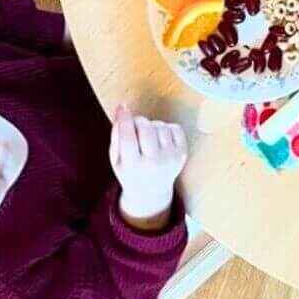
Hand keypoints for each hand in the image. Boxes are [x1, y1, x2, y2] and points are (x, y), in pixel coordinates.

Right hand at [110, 104, 187, 228]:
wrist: (151, 192)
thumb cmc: (130, 171)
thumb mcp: (116, 159)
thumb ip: (116, 135)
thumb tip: (122, 109)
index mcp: (133, 166)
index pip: (128, 137)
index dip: (124, 118)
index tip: (123, 107)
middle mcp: (154, 163)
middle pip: (146, 128)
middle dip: (138, 120)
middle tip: (134, 125)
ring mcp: (171, 158)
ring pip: (160, 126)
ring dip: (152, 125)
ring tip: (147, 137)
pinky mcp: (183, 153)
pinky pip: (174, 128)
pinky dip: (166, 128)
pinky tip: (159, 139)